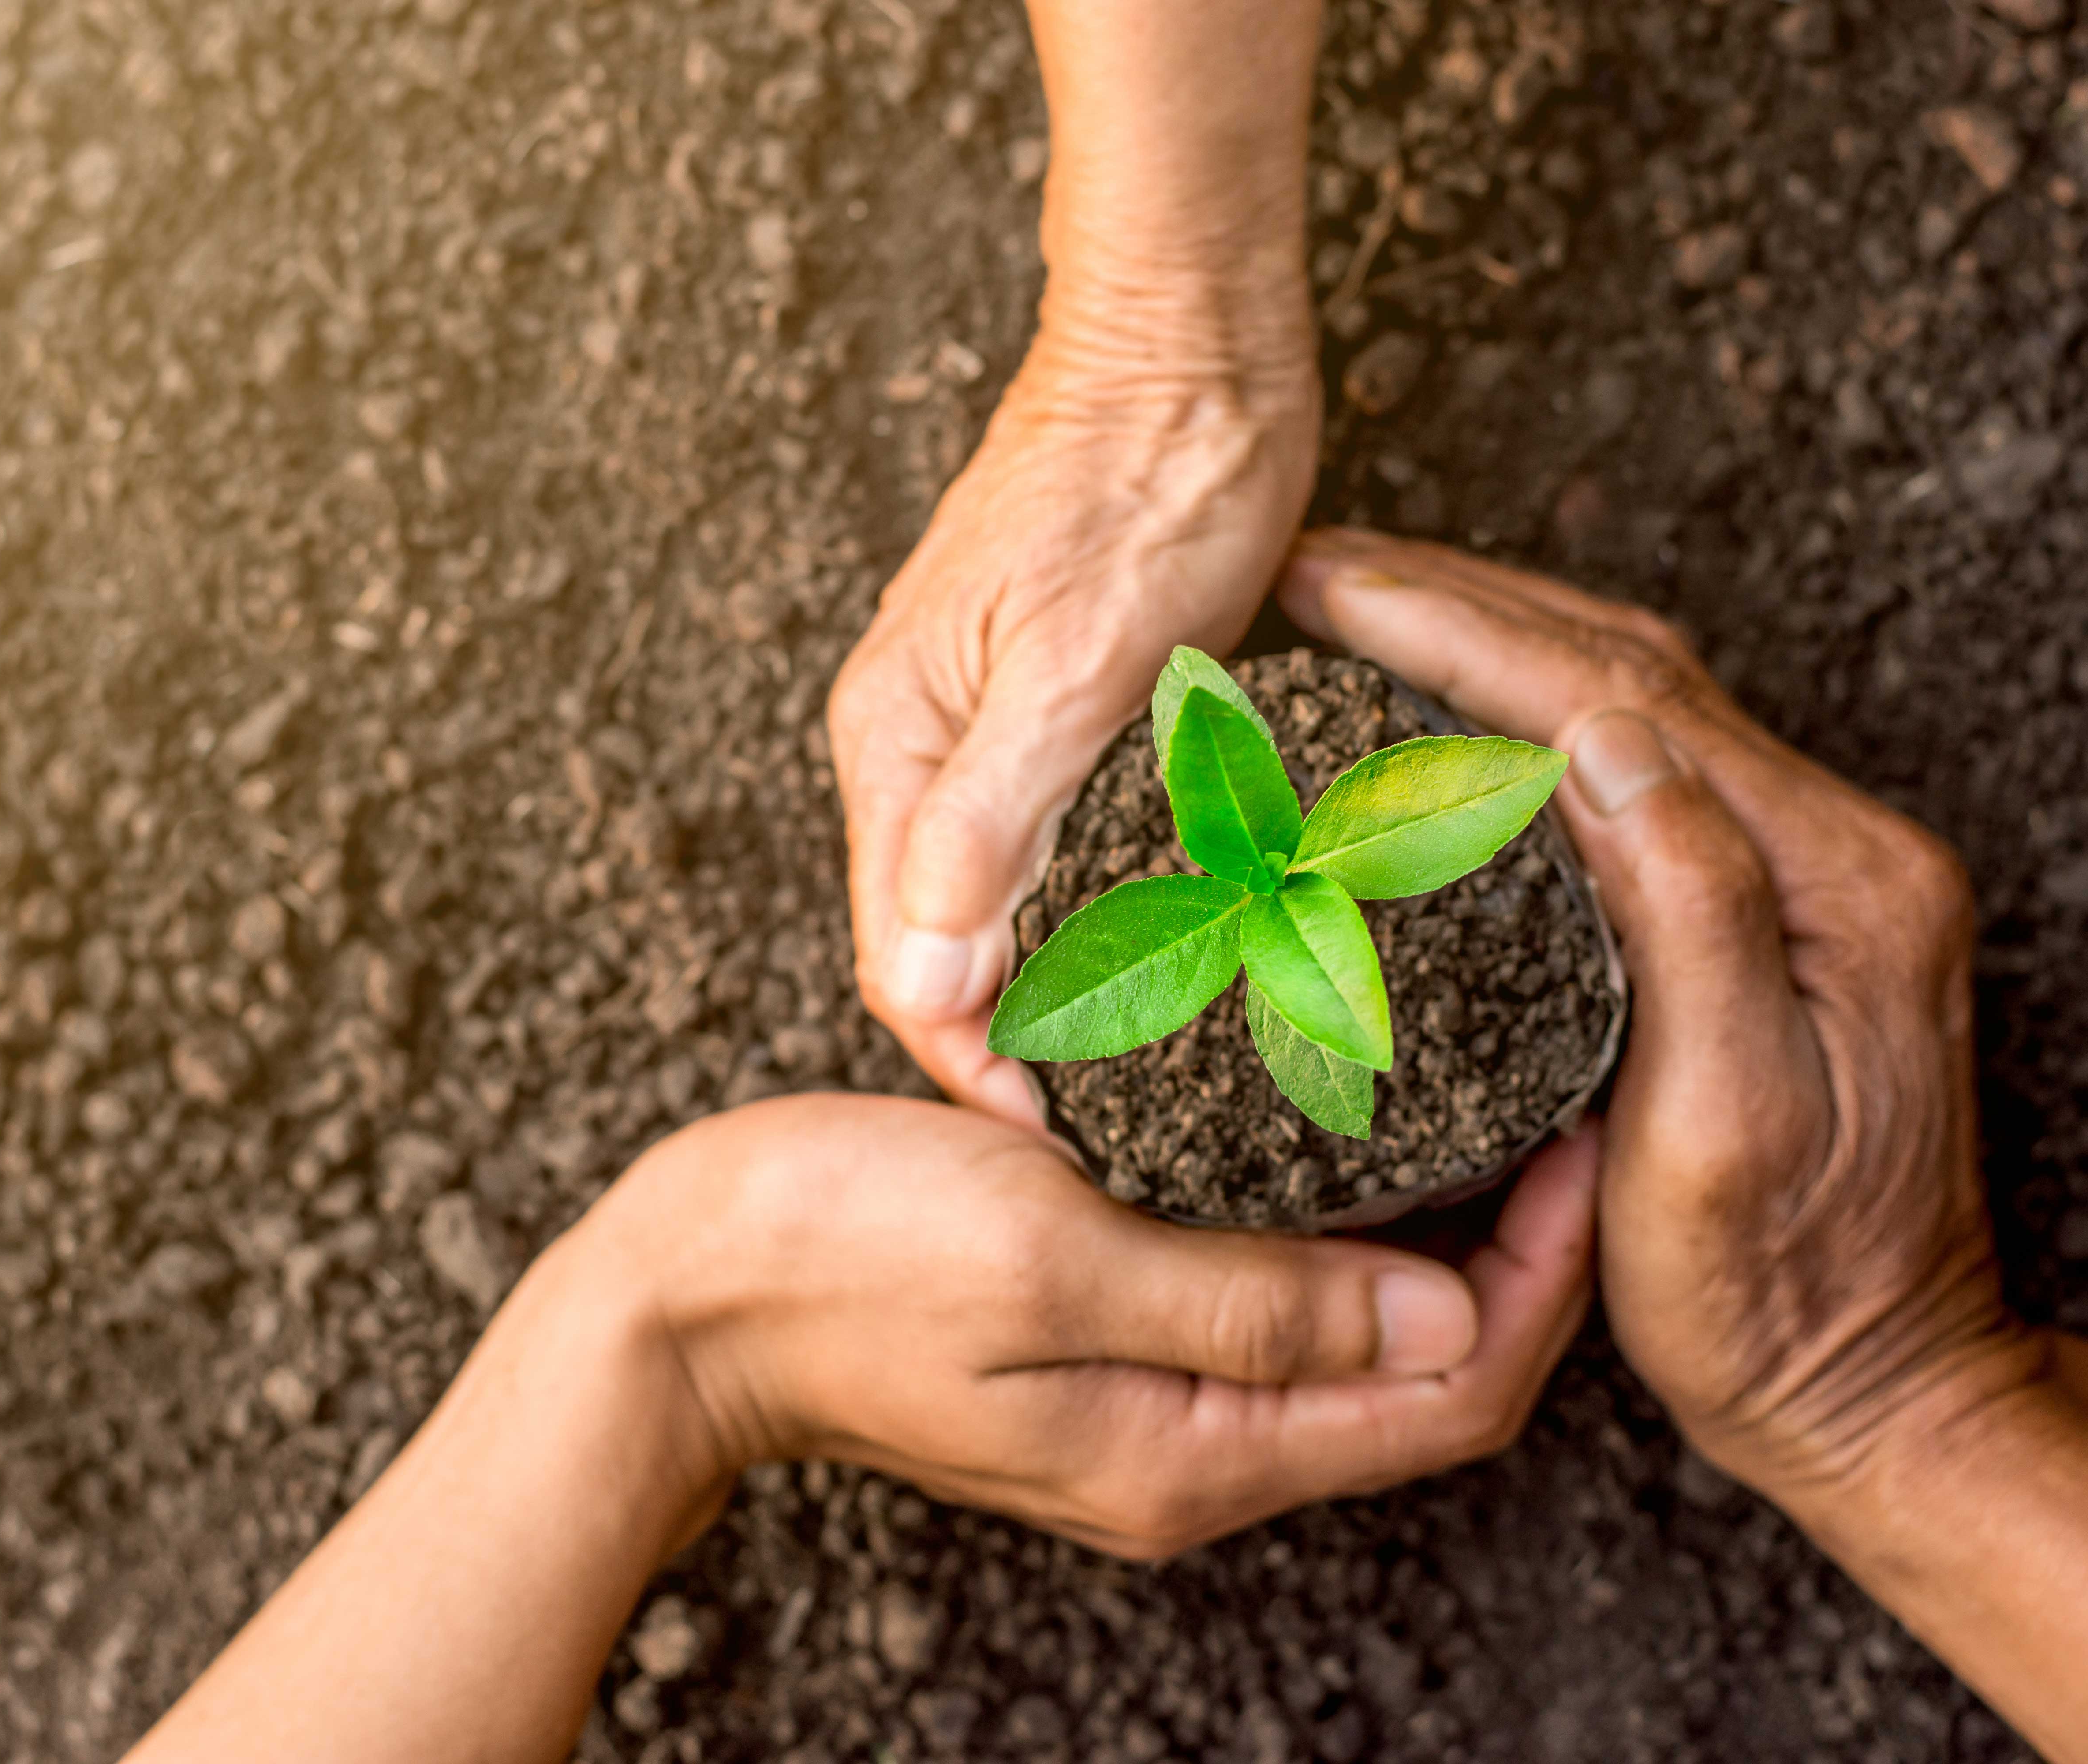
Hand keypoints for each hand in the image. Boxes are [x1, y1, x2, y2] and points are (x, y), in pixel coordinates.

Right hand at [560, 1093, 1597, 1557]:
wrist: (682, 1296)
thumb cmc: (842, 1256)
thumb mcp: (1053, 1255)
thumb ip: (1251, 1302)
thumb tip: (1449, 1324)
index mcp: (1194, 1453)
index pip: (1450, 1396)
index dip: (1547, 1277)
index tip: (1590, 1131)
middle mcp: (1190, 1456)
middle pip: (1421, 1380)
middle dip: (1514, 1256)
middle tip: (1562, 1095)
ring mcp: (1145, 1415)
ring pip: (1351, 1345)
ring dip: (1431, 1239)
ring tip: (1482, 1096)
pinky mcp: (1103, 1355)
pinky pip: (1268, 1315)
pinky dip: (1334, 1234)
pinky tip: (1337, 1131)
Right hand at [829, 333, 1316, 1127]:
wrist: (1191, 349)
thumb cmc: (1142, 484)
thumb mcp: (1073, 659)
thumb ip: (989, 820)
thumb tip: (919, 978)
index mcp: (896, 746)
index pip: (901, 957)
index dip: (970, 1060)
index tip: (1056, 1140)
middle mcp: (921, 752)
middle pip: (940, 947)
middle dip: (1006, 1044)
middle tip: (1109, 1137)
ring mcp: (985, 735)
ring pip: (998, 908)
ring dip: (1052, 992)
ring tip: (1139, 1079)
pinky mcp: (1055, 716)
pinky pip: (1054, 854)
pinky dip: (1095, 920)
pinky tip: (1159, 962)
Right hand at [1280, 531, 2033, 1494]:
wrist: (1881, 1386)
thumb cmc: (1784, 1295)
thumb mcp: (1729, 1128)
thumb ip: (1698, 916)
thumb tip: (1612, 740)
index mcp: (1837, 885)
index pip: (1626, 708)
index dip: (1471, 638)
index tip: (1342, 591)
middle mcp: (1840, 851)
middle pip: (1634, 672)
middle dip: (1469, 605)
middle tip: (1321, 569)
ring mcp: (1813, 870)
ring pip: (1638, 699)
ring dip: (1500, 636)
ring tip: (1368, 604)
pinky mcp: (1776, 904)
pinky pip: (1644, 761)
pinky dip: (1538, 706)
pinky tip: (1459, 704)